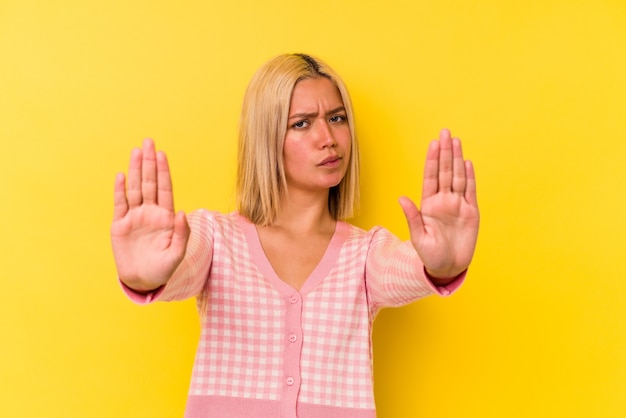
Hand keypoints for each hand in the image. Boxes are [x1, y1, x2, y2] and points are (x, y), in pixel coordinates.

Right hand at [111, 139, 189, 291]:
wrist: (143, 281)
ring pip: (135, 189)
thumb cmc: (163, 269)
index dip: (163, 172)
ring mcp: (135, 217)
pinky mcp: (120, 225)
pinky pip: (120, 204)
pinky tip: (121, 175)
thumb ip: (182, 233)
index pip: (164, 189)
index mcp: (166, 217)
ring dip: (135, 170)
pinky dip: (120, 190)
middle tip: (148, 142)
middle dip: (149, 163)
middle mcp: (150, 212)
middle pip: (149, 183)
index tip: (162, 154)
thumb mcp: (177, 253)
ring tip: (136, 151)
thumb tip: (181, 212)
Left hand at [399, 129, 478, 283]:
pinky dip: (469, 177)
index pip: (431, 177)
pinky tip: (467, 163)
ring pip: (457, 177)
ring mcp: (458, 205)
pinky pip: (470, 191)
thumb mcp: (418, 237)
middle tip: (445, 132)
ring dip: (457, 159)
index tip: (433, 144)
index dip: (432, 160)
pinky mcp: (471, 212)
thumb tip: (401, 198)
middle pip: (444, 172)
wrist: (448, 268)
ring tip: (456, 141)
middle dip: (445, 152)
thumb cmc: (430, 255)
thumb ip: (412, 217)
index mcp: (428, 204)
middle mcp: (443, 201)